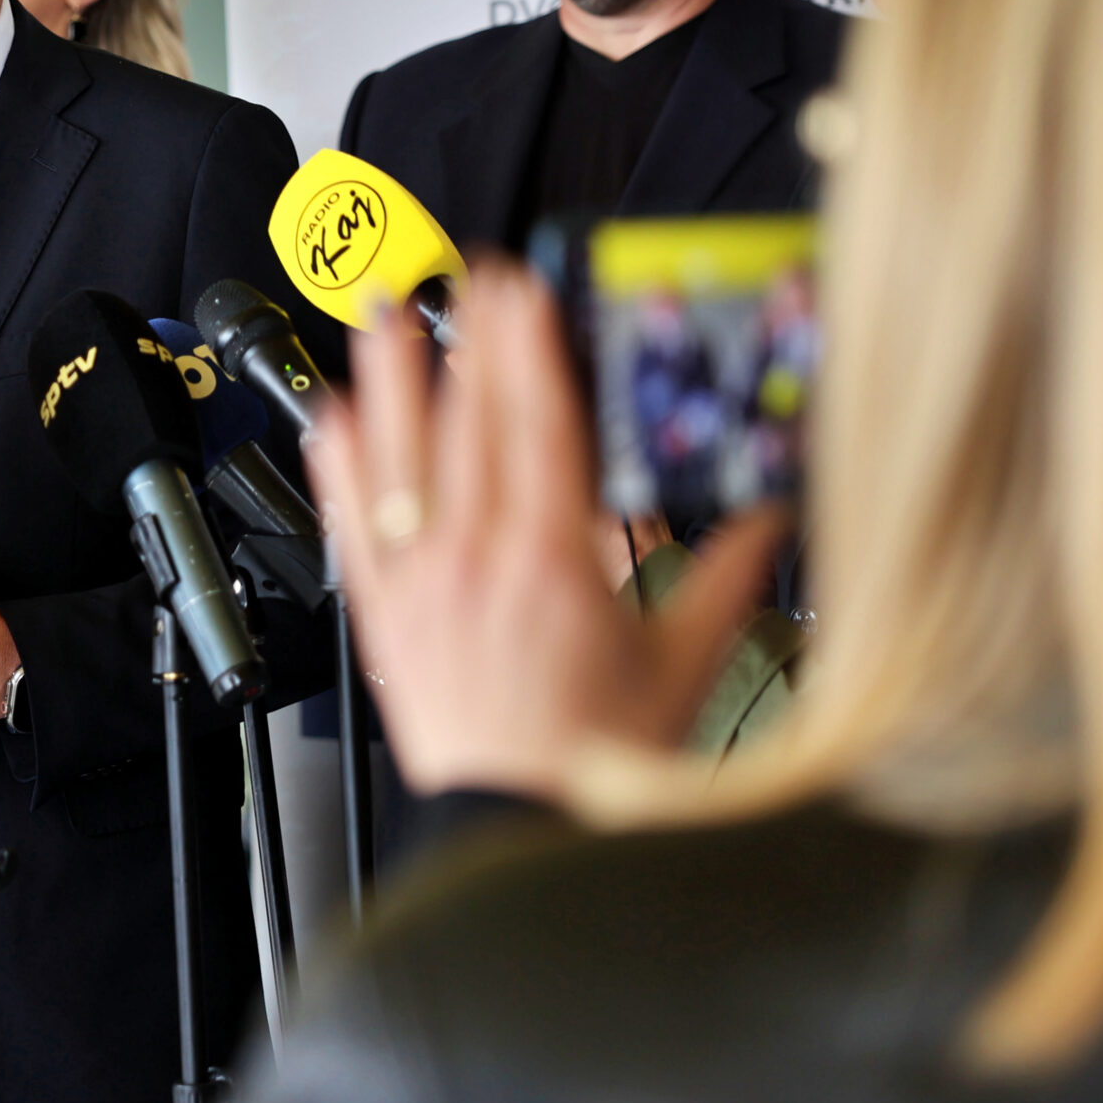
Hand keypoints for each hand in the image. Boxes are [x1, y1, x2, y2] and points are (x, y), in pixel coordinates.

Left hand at [304, 264, 784, 801]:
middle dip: (471, 340)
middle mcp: (476, 562)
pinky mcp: (381, 614)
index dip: (527, 348)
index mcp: (553, 563)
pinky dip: (338, 467)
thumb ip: (728, 577)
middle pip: (469, 427)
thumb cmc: (597, 759)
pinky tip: (330, 415)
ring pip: (396, 459)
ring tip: (382, 311)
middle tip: (471, 274)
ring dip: (388, 378)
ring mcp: (418, 584)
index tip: (523, 290)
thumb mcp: (683, 663)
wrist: (518, 827)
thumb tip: (772, 512)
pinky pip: (349, 525)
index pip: (539, 428)